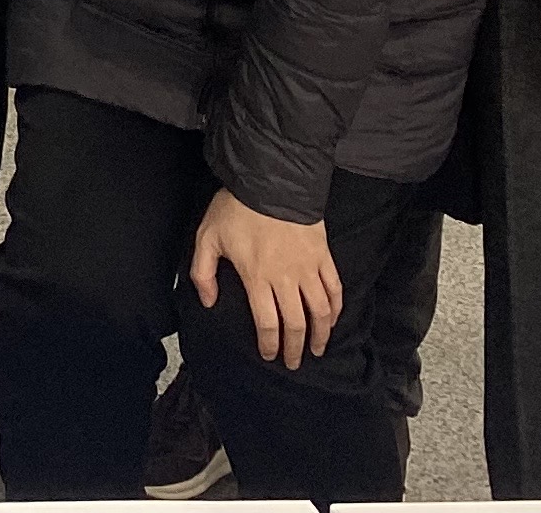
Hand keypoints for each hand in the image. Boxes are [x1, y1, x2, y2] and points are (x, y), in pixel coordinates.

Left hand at [189, 189, 341, 368]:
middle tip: (294, 362)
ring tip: (317, 349)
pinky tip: (333, 319)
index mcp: (257, 277)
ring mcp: (308, 267)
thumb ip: (203, 273)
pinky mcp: (323, 255)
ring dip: (321, 334)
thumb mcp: (207, 237)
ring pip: (321, 311)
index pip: (267, 323)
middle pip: (296, 324)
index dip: (270, 345)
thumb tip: (209, 303)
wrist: (270, 178)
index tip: (270, 355)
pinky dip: (337, 308)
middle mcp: (286, 278)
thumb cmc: (236, 208)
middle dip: (295, 348)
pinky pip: (335, 288)